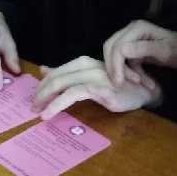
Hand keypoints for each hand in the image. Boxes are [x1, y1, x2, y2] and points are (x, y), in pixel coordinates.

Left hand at [32, 55, 160, 120]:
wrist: (145, 91)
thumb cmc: (119, 85)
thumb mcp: (91, 78)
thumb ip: (68, 74)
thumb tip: (44, 69)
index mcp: (84, 62)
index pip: (56, 71)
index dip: (42, 84)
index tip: (35, 98)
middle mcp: (87, 65)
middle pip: (56, 77)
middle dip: (40, 91)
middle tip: (31, 106)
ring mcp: (94, 76)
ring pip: (61, 84)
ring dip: (45, 98)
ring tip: (36, 111)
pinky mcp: (99, 89)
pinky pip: (72, 95)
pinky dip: (57, 104)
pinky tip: (49, 113)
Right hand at [104, 20, 176, 87]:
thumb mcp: (165, 51)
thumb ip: (143, 49)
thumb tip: (121, 50)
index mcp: (137, 28)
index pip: (117, 46)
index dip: (115, 64)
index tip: (119, 82)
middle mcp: (132, 31)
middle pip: (111, 48)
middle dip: (114, 68)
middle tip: (120, 84)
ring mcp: (133, 39)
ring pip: (116, 56)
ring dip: (125, 72)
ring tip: (141, 83)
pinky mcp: (135, 49)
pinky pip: (126, 62)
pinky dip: (133, 73)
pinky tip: (146, 82)